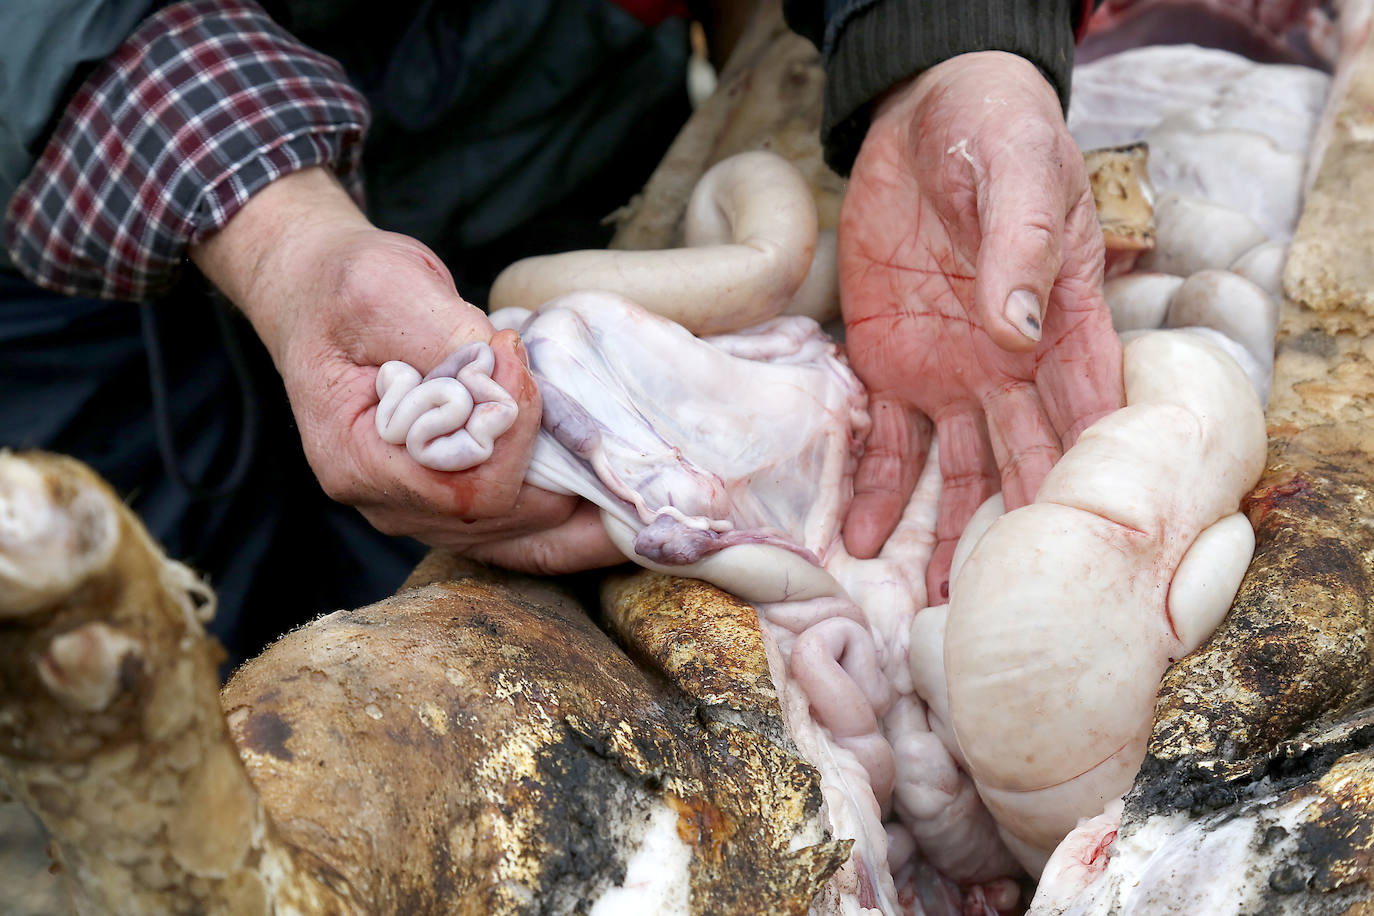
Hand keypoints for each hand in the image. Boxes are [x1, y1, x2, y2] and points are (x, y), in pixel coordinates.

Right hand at [190, 167, 620, 573]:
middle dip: (568, 495)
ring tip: (642, 501)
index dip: (517, 444)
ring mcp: (415, 507)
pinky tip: (611, 501)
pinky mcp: (445, 497)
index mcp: (357, 460)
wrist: (320, 293)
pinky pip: (511, 528)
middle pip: (497, 525)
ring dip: (577, 516)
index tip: (530, 375)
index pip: (464, 488)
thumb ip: (446, 341)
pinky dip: (562, 514)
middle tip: (634, 470)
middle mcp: (385, 501)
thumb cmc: (349, 287)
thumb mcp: (391, 290)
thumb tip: (505, 378)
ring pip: (512, 539)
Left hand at [838, 52, 1123, 599]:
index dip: (1093, 475)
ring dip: (947, 536)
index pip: (1090, 408)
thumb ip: (1021, 245)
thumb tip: (1015, 329)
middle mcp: (1012, 364)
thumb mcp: (1019, 173)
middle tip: (1016, 607)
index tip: (1095, 548)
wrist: (921, 116)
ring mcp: (951, 372)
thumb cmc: (996, 132)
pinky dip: (873, 488)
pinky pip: (884, 438)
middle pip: (1026, 460)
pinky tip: (859, 538)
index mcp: (1062, 321)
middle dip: (1023, 533)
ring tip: (937, 605)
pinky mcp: (891, 363)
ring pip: (957, 472)